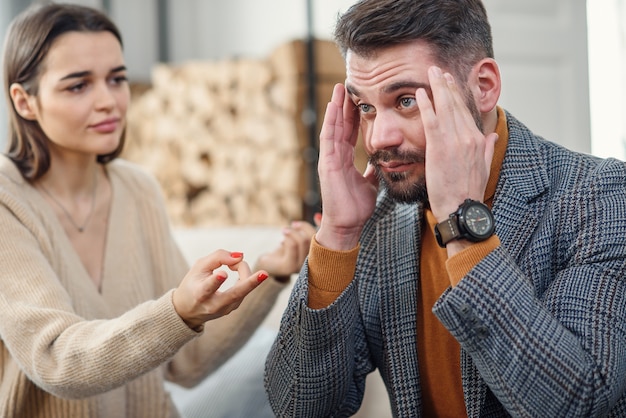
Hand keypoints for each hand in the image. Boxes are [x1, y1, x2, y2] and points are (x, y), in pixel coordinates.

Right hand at [172, 250, 267, 329]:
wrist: (188, 312)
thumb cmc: (193, 284)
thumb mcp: (199, 267)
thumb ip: (217, 257)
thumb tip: (240, 256)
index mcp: (199, 294)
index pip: (208, 288)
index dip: (216, 281)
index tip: (223, 274)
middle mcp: (213, 305)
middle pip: (235, 294)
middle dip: (250, 283)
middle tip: (264, 274)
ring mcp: (226, 309)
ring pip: (243, 290)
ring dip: (244, 271)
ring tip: (236, 263)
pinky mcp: (234, 308)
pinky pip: (244, 289)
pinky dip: (244, 276)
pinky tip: (236, 269)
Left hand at [255, 216, 319, 280]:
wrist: (268, 265)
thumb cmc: (286, 250)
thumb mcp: (299, 238)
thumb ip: (308, 230)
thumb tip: (317, 215)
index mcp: (318, 258)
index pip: (326, 239)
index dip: (322, 227)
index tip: (315, 216)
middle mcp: (313, 265)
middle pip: (316, 238)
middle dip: (304, 227)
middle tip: (294, 224)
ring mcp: (302, 267)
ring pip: (303, 240)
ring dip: (292, 232)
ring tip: (285, 230)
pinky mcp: (290, 267)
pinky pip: (292, 245)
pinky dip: (287, 238)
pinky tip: (281, 240)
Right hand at [316, 84, 377, 249]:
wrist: (348, 225)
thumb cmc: (356, 207)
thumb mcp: (370, 183)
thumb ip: (372, 170)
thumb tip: (381, 161)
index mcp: (346, 159)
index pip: (350, 131)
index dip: (354, 114)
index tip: (360, 97)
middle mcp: (336, 155)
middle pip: (340, 124)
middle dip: (345, 104)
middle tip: (349, 84)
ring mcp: (330, 158)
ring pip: (332, 126)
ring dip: (336, 107)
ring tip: (340, 88)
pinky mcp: (327, 163)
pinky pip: (329, 138)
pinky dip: (331, 121)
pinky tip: (334, 106)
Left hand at [416, 66, 497, 221]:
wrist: (462, 209)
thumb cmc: (469, 193)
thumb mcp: (484, 168)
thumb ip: (487, 149)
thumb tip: (492, 135)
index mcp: (478, 141)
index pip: (466, 112)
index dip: (458, 95)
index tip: (451, 83)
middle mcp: (468, 137)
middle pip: (456, 105)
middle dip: (447, 85)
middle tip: (438, 70)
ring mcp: (454, 141)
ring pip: (445, 107)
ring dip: (437, 88)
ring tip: (430, 73)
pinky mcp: (439, 148)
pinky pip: (431, 120)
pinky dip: (426, 105)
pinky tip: (421, 93)